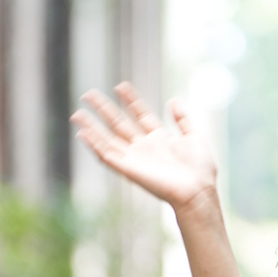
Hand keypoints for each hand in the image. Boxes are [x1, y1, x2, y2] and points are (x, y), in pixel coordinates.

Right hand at [70, 82, 217, 211]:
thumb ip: (182, 119)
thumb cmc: (200, 170)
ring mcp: (135, 158)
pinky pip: (107, 156)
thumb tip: (173, 100)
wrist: (198, 191)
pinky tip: (83, 134)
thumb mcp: (194, 137)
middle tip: (88, 94)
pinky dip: (94, 145)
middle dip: (103, 109)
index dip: (130, 100)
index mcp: (159, 139)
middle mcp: (144, 148)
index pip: (140, 114)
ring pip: (108, 139)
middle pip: (118, 124)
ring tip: (77, 113)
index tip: (121, 86)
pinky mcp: (129, 170)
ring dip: (91, 127)